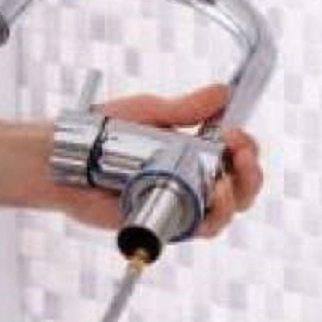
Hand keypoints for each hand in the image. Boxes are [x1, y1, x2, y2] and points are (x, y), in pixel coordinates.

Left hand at [40, 83, 265, 236]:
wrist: (70, 158)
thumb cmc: (103, 133)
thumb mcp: (151, 112)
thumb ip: (187, 107)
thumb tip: (223, 93)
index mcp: (193, 152)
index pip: (236, 156)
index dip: (246, 149)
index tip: (238, 138)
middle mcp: (191, 180)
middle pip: (240, 189)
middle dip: (251, 175)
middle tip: (243, 160)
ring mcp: (178, 203)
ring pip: (224, 213)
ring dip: (235, 199)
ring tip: (224, 184)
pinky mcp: (163, 224)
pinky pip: (196, 229)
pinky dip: (211, 218)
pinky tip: (209, 201)